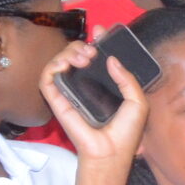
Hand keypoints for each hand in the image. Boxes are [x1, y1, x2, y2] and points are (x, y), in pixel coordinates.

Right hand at [38, 43, 148, 162]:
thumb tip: (111, 59)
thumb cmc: (126, 132)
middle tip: (92, 50)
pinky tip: (65, 64)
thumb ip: (128, 79)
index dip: (96, 41)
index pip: (95, 57)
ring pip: (59, 62)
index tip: (100, 31)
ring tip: (82, 57)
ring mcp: (69, 93)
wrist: (111, 153)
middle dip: (81, 45)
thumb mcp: (137, 101)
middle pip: (75, 55)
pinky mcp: (57, 101)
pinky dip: (52, 66)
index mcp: (103, 85)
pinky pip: (46, 78)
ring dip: (68, 52)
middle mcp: (85, 86)